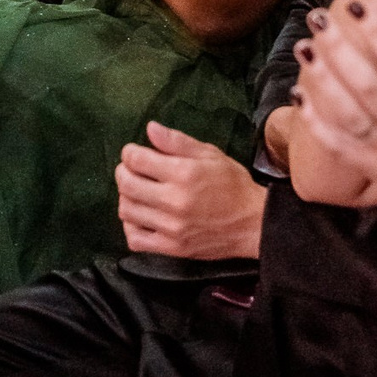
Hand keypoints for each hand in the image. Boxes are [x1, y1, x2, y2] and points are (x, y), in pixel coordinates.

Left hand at [116, 123, 266, 258]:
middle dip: (123, 172)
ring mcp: (171, 227)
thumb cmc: (233, 184)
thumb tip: (150, 128)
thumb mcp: (210, 154)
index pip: (136, 160)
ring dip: (126, 198)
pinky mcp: (172, 248)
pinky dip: (131, 226)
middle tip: (131, 170)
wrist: (253, 224)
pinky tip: (141, 217)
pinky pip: (135, 239)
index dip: (130, 153)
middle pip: (127, 185)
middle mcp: (174, 201)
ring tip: (138, 192)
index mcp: (184, 173)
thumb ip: (177, 141)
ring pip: (127, 211)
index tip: (134, 153)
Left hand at [291, 0, 376, 230]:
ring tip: (303, 48)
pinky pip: (337, 145)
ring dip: (321, 80)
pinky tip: (298, 93)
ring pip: (346, 114)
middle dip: (340, 49)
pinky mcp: (370, 170)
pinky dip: (314, 122)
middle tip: (318, 17)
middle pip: (367, 86)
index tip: (357, 7)